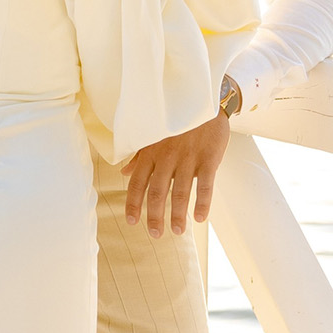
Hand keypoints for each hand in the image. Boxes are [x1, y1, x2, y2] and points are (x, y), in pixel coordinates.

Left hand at [122, 111, 229, 236]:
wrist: (203, 98)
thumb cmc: (175, 120)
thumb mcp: (153, 134)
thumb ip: (139, 155)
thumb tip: (123, 173)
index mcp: (151, 153)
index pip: (137, 183)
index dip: (133, 204)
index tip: (132, 221)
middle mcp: (167, 157)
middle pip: (157, 192)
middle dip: (155, 215)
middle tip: (155, 234)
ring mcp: (188, 158)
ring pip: (180, 191)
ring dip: (178, 214)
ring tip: (177, 231)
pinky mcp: (209, 158)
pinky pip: (205, 184)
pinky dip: (202, 203)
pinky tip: (200, 218)